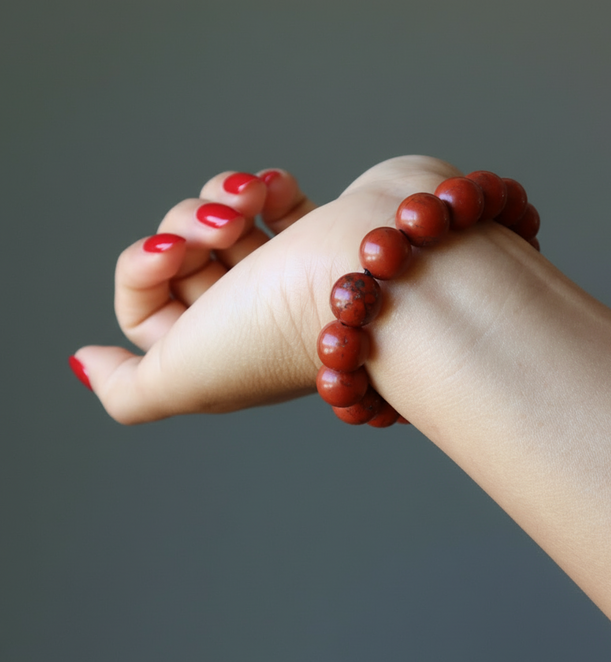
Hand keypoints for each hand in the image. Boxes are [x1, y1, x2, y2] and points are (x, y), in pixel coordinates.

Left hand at [72, 155, 462, 422]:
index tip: (170, 253)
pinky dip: (261, 184)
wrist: (384, 277)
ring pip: (214, 214)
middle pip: (178, 253)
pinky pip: (264, 195)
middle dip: (186, 225)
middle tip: (220, 227)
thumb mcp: (185, 377)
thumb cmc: (284, 329)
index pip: (146, 306)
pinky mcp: (317, 228)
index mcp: (218, 348)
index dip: (142, 268)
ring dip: (221, 194)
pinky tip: (276, 192)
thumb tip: (87, 362)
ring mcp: (283, 269)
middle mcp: (248, 313)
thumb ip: (127, 389)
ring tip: (251, 201)